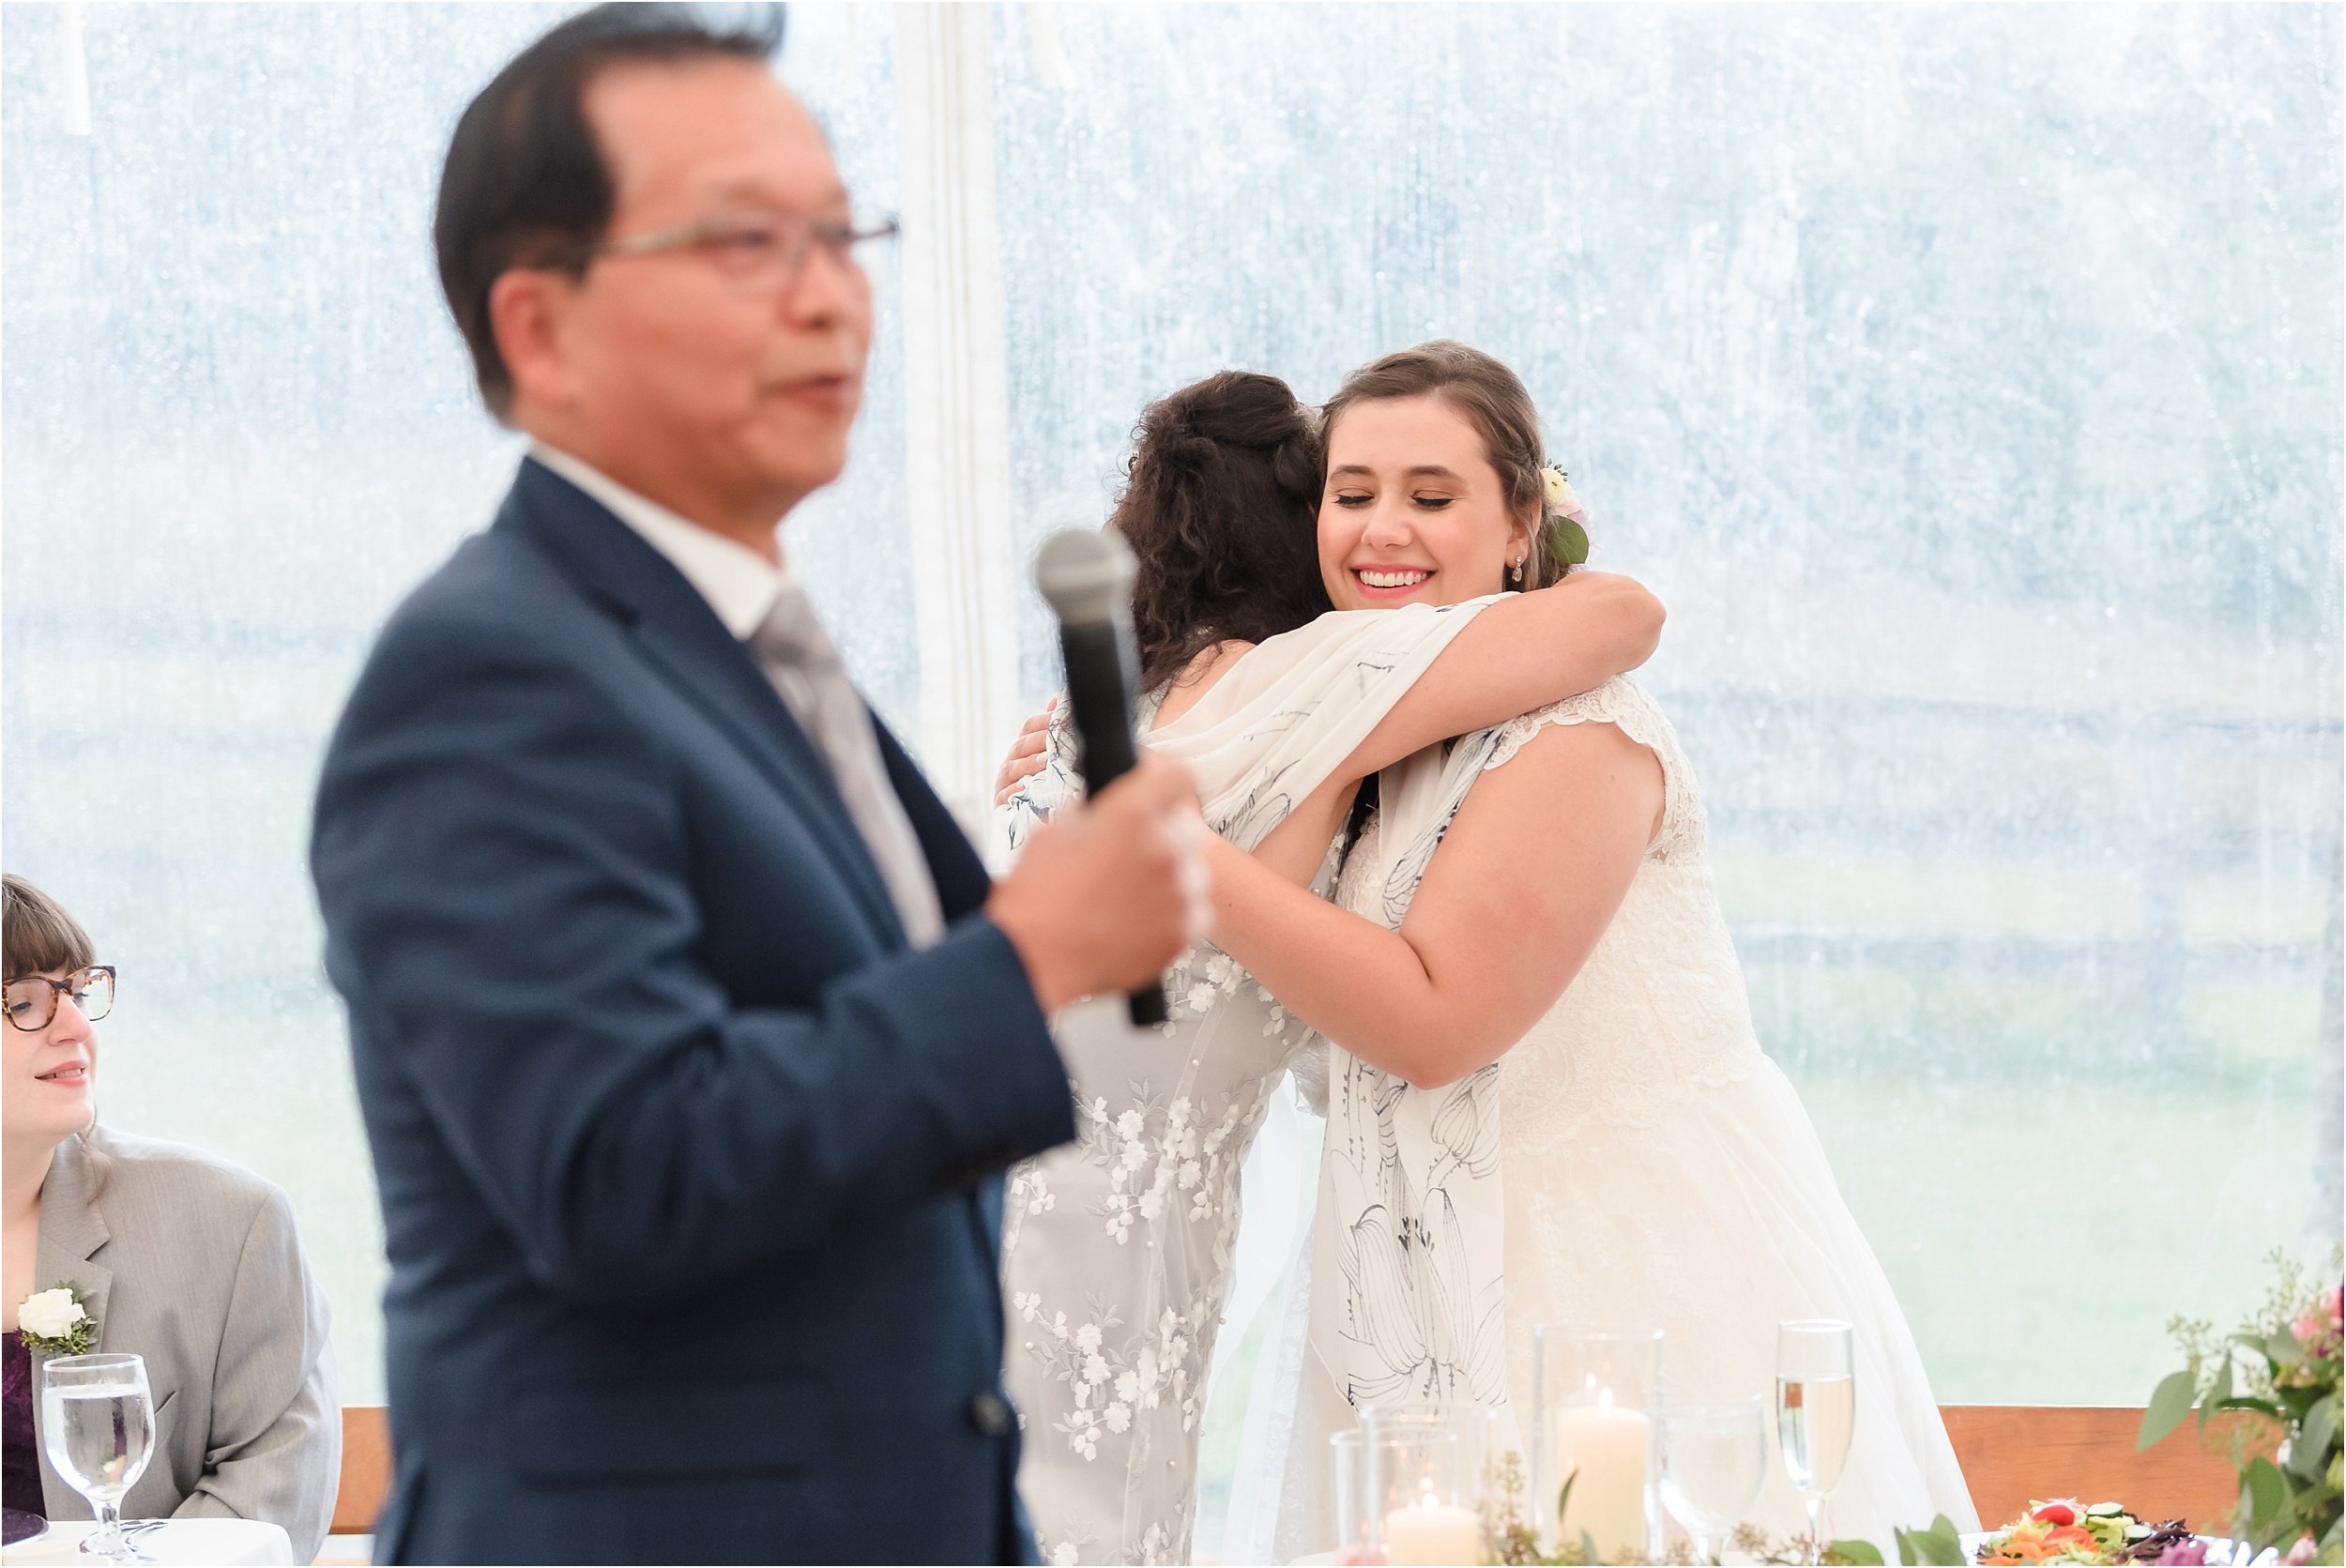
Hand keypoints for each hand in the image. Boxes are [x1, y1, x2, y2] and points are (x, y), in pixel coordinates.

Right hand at [987, 754, 1210, 1012]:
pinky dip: (1174, 914)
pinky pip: (1194, 911)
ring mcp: (1178, 892)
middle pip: (1187, 827)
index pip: (1177, 777)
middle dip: (1163, 836)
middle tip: (1134, 855)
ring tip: (1130, 896)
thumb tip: (1111, 812)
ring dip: (1170, 877)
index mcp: (1131, 813)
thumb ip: (1097, 815)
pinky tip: (1139, 920)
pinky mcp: (1183, 931)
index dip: (1164, 785)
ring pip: (1192, 871)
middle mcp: (1163, 848)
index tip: (1158, 795)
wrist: (1032, 959)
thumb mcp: (1056, 832)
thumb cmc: (1036, 897)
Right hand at [994, 699, 1055, 806]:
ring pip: (1009, 769)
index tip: (1060, 717)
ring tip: (1045, 762)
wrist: (1037, 822)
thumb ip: (1053, 730)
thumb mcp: (1054, 758)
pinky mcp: (1001, 806)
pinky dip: (1013, 792)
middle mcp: (1012, 763)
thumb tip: (1057, 699)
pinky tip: (1025, 788)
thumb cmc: (1047, 785)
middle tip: (1056, 740)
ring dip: (1027, 764)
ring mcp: (1004, 784)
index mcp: (1024, 748)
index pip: (1029, 727)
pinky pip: (1003, 797)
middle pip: (1020, 746)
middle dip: (1038, 741)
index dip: (1043, 720)